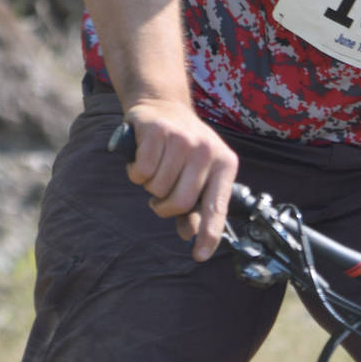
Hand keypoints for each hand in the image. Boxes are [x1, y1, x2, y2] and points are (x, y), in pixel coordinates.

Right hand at [121, 101, 237, 260]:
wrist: (163, 105)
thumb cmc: (182, 148)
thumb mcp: (197, 173)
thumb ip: (195, 205)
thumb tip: (190, 235)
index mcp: (224, 164)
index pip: (217, 206)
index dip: (209, 234)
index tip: (200, 255)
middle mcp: (207, 150)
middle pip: (180, 202)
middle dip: (163, 206)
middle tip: (159, 195)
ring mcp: (182, 139)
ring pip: (157, 188)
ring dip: (149, 186)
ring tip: (155, 168)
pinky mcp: (157, 131)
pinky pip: (141, 171)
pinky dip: (135, 172)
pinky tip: (141, 157)